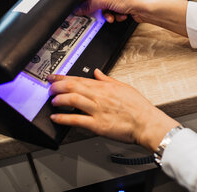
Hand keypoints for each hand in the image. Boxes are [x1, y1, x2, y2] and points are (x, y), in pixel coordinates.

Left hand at [47, 69, 179, 151]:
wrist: (146, 122)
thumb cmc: (138, 107)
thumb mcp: (124, 87)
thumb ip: (107, 79)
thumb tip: (97, 72)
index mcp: (105, 87)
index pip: (79, 78)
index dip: (63, 77)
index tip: (53, 77)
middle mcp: (99, 96)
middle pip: (73, 86)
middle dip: (58, 86)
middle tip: (50, 88)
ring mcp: (97, 110)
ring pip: (73, 99)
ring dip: (59, 99)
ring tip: (53, 100)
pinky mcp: (97, 124)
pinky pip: (77, 120)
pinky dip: (64, 118)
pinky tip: (56, 117)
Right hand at [76, 0, 159, 22]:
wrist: (146, 8)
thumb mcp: (105, 1)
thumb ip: (90, 5)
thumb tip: (80, 8)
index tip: (82, 2)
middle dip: (100, 7)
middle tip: (93, 12)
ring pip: (107, 5)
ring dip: (108, 13)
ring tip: (110, 16)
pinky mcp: (125, 4)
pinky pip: (114, 10)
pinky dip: (116, 14)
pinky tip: (119, 16)